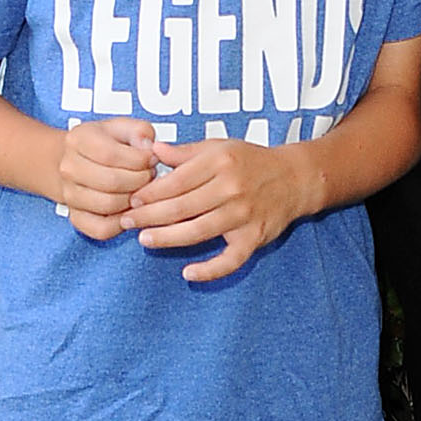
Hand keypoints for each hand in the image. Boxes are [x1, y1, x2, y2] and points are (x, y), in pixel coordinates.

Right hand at [58, 117, 161, 239]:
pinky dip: (122, 222)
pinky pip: (102, 229)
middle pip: (111, 181)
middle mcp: (69, 168)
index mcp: (78, 139)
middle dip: (140, 180)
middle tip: (150, 176)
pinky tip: (131, 208)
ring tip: (142, 190)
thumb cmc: (105, 144)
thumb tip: (148, 147)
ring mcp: (70, 195)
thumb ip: (140, 131)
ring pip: (109, 205)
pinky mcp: (77, 218)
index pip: (111, 154)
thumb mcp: (122, 127)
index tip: (152, 159)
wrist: (76, 162)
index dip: (139, 160)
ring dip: (134, 201)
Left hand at [124, 134, 306, 281]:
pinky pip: (231, 260)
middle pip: (182, 207)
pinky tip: (189, 273)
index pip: (176, 181)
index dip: (150, 192)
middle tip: (126, 222)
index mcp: (220, 162)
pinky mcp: (254, 237)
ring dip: (168, 238)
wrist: (295, 178)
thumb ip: (185, 151)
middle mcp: (231, 188)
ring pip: (199, 231)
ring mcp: (244, 215)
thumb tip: (152, 149)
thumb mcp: (218, 146)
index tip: (131, 199)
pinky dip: (210, 270)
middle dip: (149, 216)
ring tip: (145, 240)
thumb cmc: (250, 161)